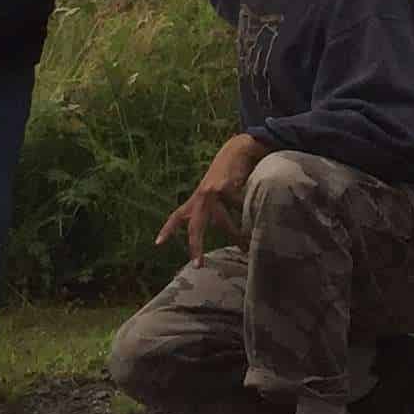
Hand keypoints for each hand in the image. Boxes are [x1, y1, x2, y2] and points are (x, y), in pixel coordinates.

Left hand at [154, 132, 267, 262]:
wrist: (238, 149)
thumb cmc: (230, 174)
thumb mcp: (220, 194)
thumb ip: (221, 212)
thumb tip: (236, 238)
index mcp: (196, 199)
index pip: (177, 216)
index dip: (168, 230)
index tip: (158, 243)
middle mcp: (200, 196)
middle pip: (195, 227)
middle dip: (195, 246)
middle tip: (198, 264)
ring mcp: (211, 192)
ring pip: (224, 222)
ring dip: (235, 235)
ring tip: (245, 247)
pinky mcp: (224, 187)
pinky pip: (239, 208)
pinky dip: (248, 211)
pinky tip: (256, 206)